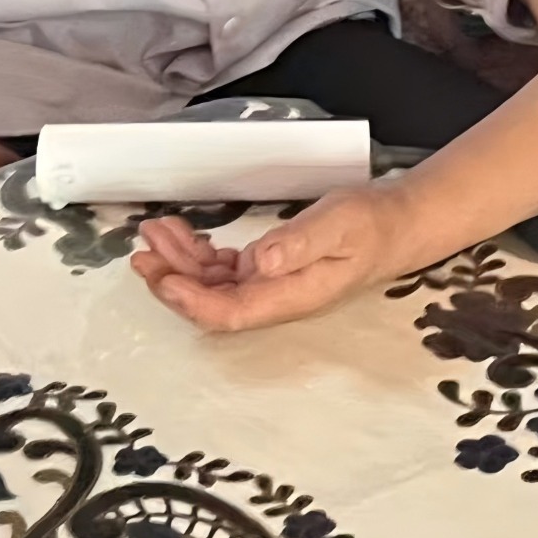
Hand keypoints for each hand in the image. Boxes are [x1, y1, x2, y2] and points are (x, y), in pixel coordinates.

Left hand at [131, 190, 406, 332]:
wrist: (394, 226)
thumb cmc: (370, 225)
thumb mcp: (339, 224)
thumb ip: (299, 242)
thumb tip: (260, 261)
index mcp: (289, 296)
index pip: (230, 313)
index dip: (191, 301)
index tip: (163, 277)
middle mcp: (272, 298)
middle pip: (210, 303)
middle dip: (172, 281)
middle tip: (143, 252)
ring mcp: (266, 285)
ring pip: (210, 285)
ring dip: (179, 263)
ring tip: (155, 231)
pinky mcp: (265, 269)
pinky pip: (221, 270)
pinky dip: (196, 254)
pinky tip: (181, 234)